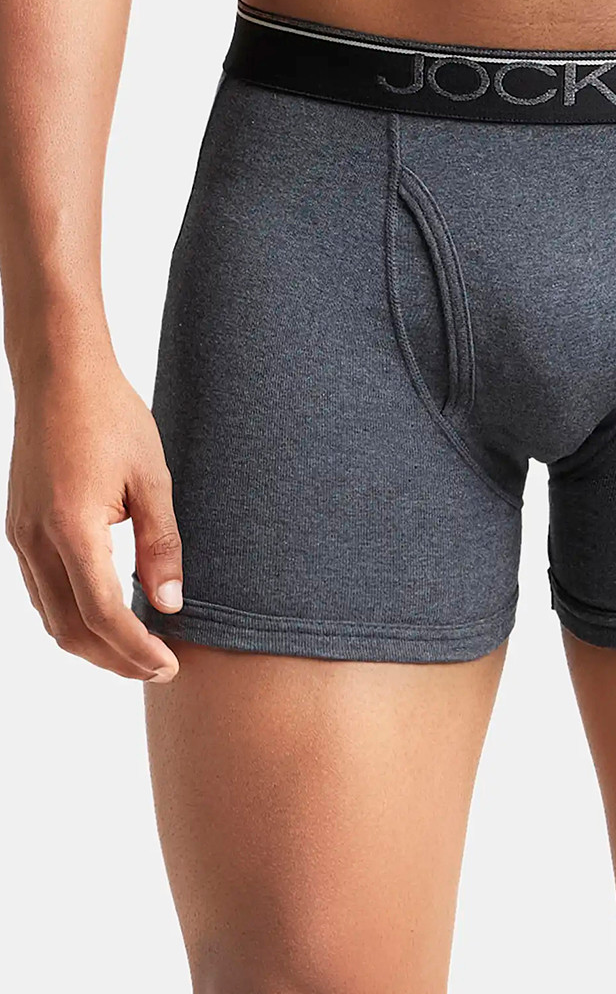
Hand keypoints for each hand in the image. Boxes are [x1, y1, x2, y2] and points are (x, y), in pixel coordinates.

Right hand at [6, 355, 181, 680]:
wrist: (59, 375)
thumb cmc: (112, 417)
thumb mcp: (153, 478)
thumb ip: (160, 544)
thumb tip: (169, 605)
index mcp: (72, 528)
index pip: (103, 615)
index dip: (137, 650)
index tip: (169, 665)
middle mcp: (36, 540)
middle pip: (70, 629)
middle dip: (115, 659)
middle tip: (159, 667)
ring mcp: (20, 537)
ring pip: (50, 616)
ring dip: (91, 643)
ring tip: (137, 649)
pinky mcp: (18, 528)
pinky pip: (40, 591)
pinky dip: (70, 616)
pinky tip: (103, 615)